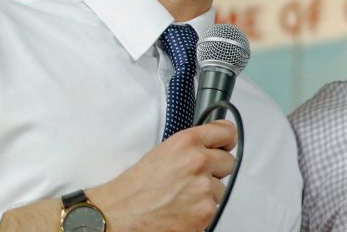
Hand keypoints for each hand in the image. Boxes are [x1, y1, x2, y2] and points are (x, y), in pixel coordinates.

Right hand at [88, 120, 237, 231]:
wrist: (118, 215)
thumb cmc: (134, 188)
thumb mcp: (162, 152)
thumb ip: (190, 148)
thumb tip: (209, 148)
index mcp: (187, 142)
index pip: (227, 132)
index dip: (226, 141)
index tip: (225, 145)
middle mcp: (199, 161)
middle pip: (228, 162)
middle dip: (215, 171)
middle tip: (194, 179)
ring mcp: (204, 188)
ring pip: (221, 189)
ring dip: (207, 194)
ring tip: (182, 198)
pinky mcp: (206, 212)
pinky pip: (214, 209)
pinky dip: (201, 212)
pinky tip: (182, 210)